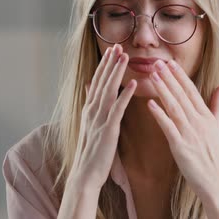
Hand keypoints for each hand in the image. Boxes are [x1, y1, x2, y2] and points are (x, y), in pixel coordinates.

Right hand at [68, 44, 136, 190]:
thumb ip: (90, 103)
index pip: (97, 81)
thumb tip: (89, 86)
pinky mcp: (107, 130)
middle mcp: (91, 111)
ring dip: (116, 72)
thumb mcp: (89, 124)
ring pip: (108, 90)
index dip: (105, 64)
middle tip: (117, 44)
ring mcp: (98, 119)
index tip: (112, 49)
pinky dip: (124, 95)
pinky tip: (133, 83)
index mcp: (89, 109)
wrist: (85, 174)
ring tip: (124, 56)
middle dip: (109, 62)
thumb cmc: (91, 152)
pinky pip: (117, 109)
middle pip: (102, 81)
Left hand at [146, 59, 218, 199]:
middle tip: (157, 62)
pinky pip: (168, 127)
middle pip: (182, 95)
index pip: (192, 91)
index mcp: (207, 116)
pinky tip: (150, 104)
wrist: (216, 181)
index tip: (170, 62)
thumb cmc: (215, 155)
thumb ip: (217, 105)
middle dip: (169, 78)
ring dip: (163, 90)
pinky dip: (160, 115)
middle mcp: (199, 122)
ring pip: (174, 107)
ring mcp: (190, 133)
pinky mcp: (181, 146)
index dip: (180, 76)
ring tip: (153, 76)